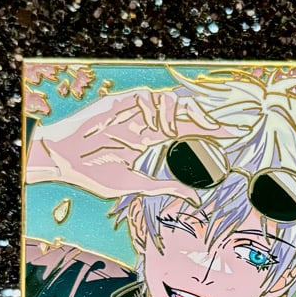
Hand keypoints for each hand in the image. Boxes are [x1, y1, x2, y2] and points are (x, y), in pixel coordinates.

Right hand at [26, 86, 226, 198]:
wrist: (61, 161)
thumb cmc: (93, 173)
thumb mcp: (136, 184)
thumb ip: (166, 187)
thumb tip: (197, 199)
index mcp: (151, 138)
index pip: (187, 131)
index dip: (210, 131)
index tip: (234, 136)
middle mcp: (146, 122)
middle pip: (184, 113)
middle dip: (207, 119)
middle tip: (228, 130)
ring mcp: (133, 111)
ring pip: (169, 101)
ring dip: (178, 116)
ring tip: (175, 133)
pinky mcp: (118, 102)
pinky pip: (146, 97)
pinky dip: (157, 108)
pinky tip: (158, 125)